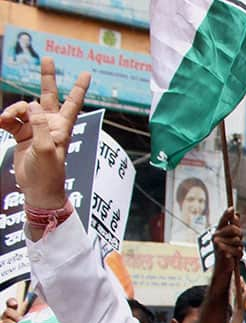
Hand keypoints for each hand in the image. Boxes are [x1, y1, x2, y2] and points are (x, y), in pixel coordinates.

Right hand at [0, 58, 89, 208]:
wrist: (38, 189)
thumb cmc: (48, 172)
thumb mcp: (46, 149)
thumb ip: (40, 125)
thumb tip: (33, 104)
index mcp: (62, 127)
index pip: (72, 103)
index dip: (78, 88)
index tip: (86, 74)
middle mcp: (50, 124)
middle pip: (49, 95)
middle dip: (47, 78)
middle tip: (48, 59)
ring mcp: (35, 128)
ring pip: (24, 108)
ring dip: (13, 109)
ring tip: (5, 118)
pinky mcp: (22, 135)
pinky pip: (11, 120)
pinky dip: (5, 119)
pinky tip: (0, 122)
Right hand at [212, 208, 242, 273]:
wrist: (222, 267)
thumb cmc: (228, 252)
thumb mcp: (232, 239)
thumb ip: (234, 227)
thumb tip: (237, 214)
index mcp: (218, 231)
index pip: (223, 220)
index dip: (227, 214)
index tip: (232, 209)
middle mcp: (216, 236)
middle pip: (234, 229)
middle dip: (240, 235)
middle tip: (238, 242)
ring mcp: (217, 243)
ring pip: (238, 241)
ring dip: (240, 247)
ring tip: (234, 251)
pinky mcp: (221, 251)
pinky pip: (238, 250)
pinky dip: (239, 254)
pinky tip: (233, 257)